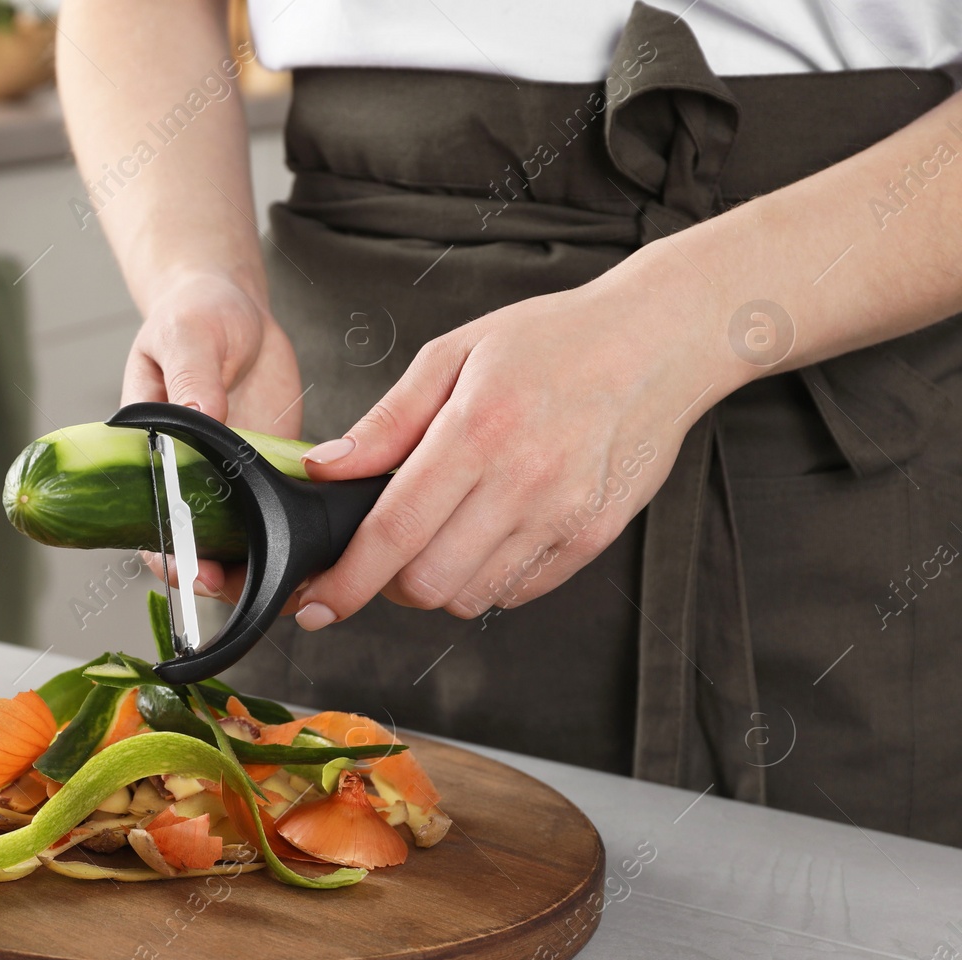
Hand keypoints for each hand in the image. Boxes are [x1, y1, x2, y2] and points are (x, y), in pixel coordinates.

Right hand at [124, 270, 303, 602]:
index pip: (148, 519)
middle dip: (214, 575)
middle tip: (235, 584)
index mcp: (150, 451)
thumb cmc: (195, 314)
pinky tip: (316, 543)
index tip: (190, 569)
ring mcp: (230, 478)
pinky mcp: (270, 470)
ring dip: (258, 565)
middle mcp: (188, 475)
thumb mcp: (188, 337)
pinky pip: (280, 511)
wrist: (236, 305)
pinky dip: (294, 533)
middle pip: (195, 546)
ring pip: (240, 541)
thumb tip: (199, 419)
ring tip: (283, 577)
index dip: (167, 555)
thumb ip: (193, 379)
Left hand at [291, 256, 750, 627]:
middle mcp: (524, 481)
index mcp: (477, 430)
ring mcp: (564, 516)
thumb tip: (325, 469)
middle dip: (386, 582)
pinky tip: (487, 533)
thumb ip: (386, 421)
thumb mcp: (454, 355)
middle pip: (425, 582)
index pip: (393, 530)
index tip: (314, 603)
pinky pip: (516, 592)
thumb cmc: (552, 340)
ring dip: (435, 582)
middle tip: (383, 551)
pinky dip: (485, 579)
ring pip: (468, 597)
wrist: (661, 341)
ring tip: (439, 535)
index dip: (346, 579)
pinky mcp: (594, 538)